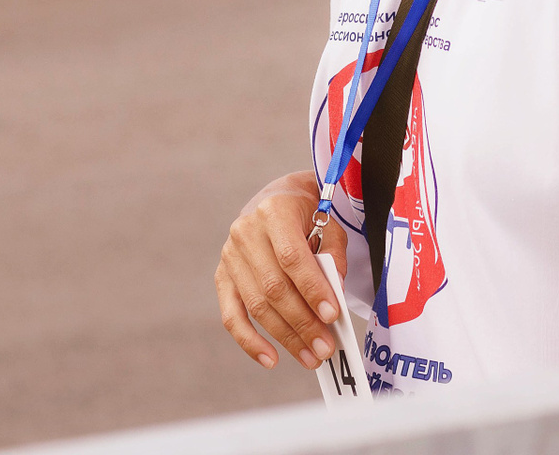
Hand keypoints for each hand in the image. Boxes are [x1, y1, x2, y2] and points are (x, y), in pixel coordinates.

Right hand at [215, 170, 348, 370]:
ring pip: (256, 306)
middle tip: (326, 348)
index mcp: (274, 211)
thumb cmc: (308, 215)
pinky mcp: (223, 277)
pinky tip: (271, 359)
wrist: (278, 199)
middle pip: (273, 287)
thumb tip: (335, 297)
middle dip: (302, 322)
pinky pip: (231, 316)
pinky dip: (250, 342)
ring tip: (310, 357)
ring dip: (285, 337)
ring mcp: (230, 256)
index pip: (291, 257)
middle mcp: (245, 232)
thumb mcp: (329, 224)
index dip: (312, 288)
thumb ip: (334, 257)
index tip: (333, 315)